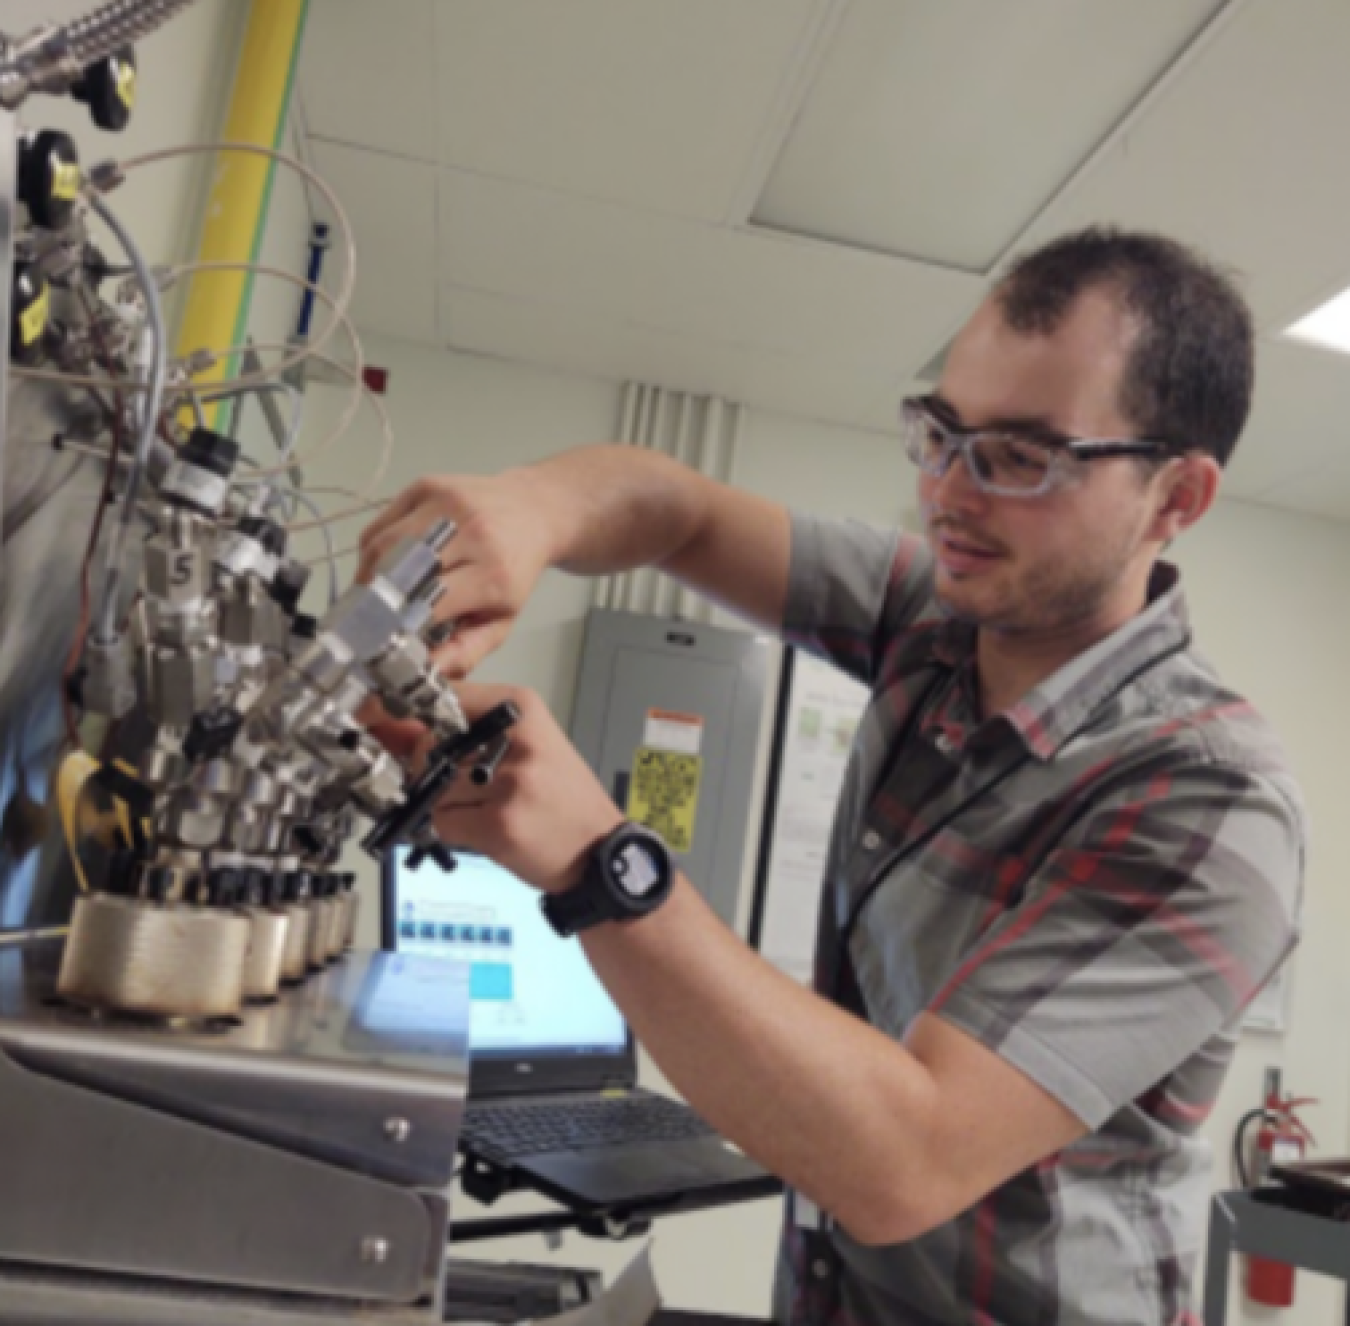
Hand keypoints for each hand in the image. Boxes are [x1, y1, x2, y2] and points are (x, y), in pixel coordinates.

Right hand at [358, 471, 558, 676]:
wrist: (534, 511)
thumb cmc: (515, 571)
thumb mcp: (502, 619)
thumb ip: (466, 651)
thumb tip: (427, 672)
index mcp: (493, 573)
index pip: (432, 604)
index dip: (402, 626)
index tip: (384, 644)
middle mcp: (471, 532)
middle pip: (400, 570)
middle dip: (376, 601)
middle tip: (365, 623)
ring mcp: (446, 503)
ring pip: (384, 544)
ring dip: (367, 575)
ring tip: (369, 597)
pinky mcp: (426, 485)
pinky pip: (382, 522)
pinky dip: (372, 549)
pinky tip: (380, 567)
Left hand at [431, 681, 625, 894]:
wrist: (601, 849)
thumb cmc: (564, 797)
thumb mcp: (532, 742)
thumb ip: (479, 729)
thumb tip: (412, 730)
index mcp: (523, 709)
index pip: (449, 696)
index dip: (430, 721)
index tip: (433, 737)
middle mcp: (516, 740)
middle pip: (433, 746)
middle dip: (435, 769)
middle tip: (469, 786)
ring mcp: (508, 783)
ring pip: (433, 787)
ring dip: (446, 804)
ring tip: (483, 810)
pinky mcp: (498, 824)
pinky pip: (442, 822)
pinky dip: (453, 830)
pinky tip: (483, 830)